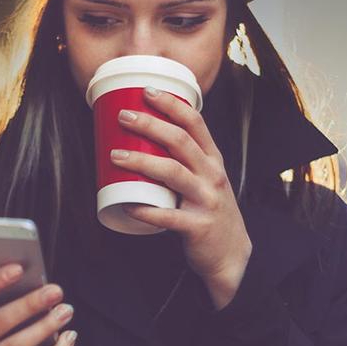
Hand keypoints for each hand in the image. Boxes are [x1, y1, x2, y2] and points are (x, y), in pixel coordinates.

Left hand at [110, 86, 252, 307]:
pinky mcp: (198, 227)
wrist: (231, 254)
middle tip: (124, 116)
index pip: (196, 123)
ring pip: (173, 173)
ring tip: (115, 156)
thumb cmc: (209, 210)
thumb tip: (143, 136)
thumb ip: (185, 160)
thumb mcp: (206, 179)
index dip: (172, 105)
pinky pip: (168, 217)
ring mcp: (207, 201)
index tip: (147, 91)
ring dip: (141, 162)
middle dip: (151, 125)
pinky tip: (128, 205)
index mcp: (213, 160)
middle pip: (181, 142)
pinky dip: (146, 210)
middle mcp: (213, 176)